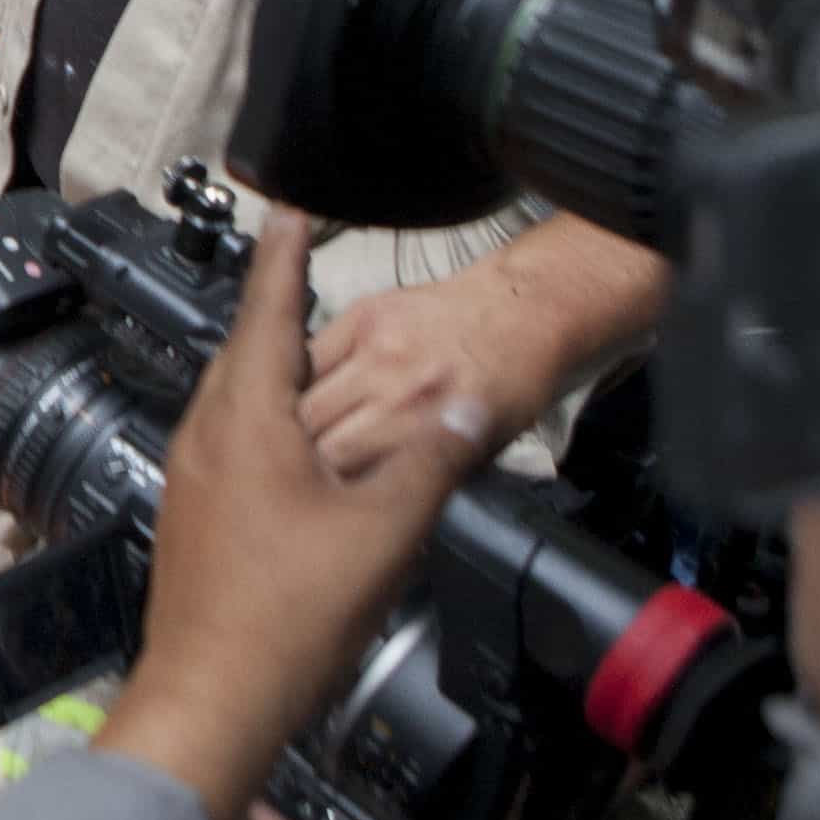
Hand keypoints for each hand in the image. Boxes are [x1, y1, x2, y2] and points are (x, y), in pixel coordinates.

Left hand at [90, 205, 470, 819]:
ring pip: (233, 397)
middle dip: (278, 308)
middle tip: (305, 271)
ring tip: (309, 350)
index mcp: (246, 419)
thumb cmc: (289, 615)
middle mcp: (205, 435)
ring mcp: (191, 476)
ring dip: (271, 367)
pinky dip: (263, 417)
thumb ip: (432, 459)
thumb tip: (469, 399)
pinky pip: (228, 439)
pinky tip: (293, 446)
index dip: (283, 255)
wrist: (211, 697)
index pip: (267, 310)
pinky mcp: (192, 514)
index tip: (292, 209)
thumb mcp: (384, 531)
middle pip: (245, 350)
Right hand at [300, 258, 567, 479]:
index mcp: (430, 427)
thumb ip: (424, 477)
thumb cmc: (510, 390)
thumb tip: (370, 507)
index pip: (344, 467)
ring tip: (296, 438)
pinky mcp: (363, 312)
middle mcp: (398, 385)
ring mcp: (376, 345)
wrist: (524, 312)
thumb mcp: (480, 452)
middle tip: (305, 471)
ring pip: (303, 395)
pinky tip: (302, 394)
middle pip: (314, 433)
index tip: (326, 497)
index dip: (328, 488)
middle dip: (305, 458)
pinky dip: (302, 378)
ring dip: (297, 420)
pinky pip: (311, 354)